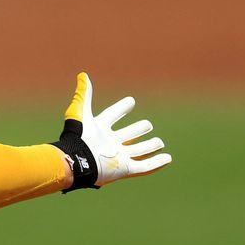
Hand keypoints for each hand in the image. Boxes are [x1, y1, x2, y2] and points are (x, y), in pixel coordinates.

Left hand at [53, 72, 170, 187]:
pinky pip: (144, 167)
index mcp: (99, 129)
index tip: (131, 101)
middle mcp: (109, 143)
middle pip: (128, 135)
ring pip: (138, 151)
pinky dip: (156, 163)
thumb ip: (83, 94)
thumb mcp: (80, 112)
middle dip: (137, 130)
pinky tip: (167, 158)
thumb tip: (82, 74)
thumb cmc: (77, 137)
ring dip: (149, 147)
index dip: (121, 108)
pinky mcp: (124, 169)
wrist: (77, 161)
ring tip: (159, 142)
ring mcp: (118, 157)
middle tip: (147, 124)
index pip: (113, 115)